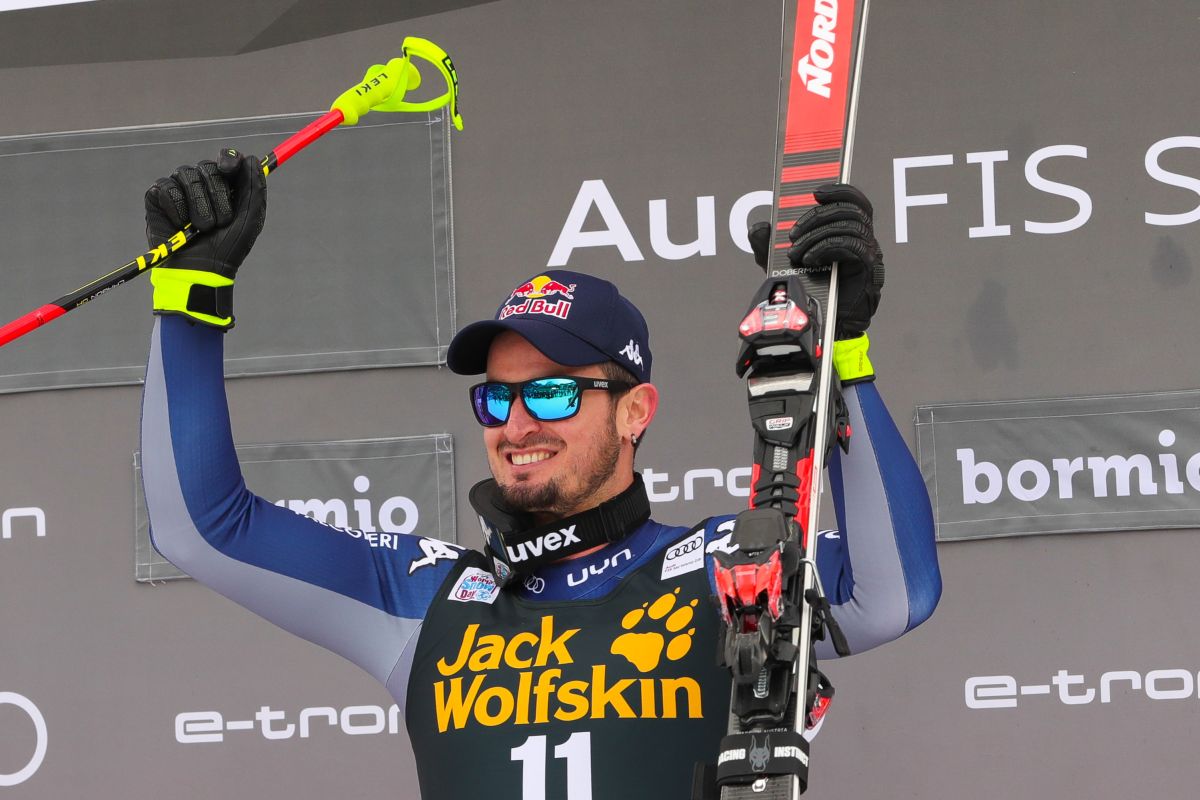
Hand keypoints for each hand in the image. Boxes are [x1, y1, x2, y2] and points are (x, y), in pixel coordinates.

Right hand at [144, 149, 265, 327]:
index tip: (228, 169)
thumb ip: (255, 188)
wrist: (201, 270)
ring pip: (187, 175)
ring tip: (202, 228)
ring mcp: (178, 189)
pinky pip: (167, 187)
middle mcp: (201, 183)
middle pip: (207, 166)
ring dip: (199, 205)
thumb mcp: (250, 219)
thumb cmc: (228, 248)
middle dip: (217, 194)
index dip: (228, 159)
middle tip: (220, 222)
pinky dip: (177, 208)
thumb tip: (250, 158)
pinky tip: (181, 225)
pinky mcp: (157, 197)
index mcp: (226, 186)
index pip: (227, 158)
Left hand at [748, 183, 883, 338]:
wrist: (824, 324)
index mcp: (850, 234)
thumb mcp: (782, 266)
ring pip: (849, 225)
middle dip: (816, 217)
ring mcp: (869, 253)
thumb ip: (769, 247)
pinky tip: (809, 260)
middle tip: (792, 233)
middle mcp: (865, 240)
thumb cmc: (810, 294)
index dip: (839, 191)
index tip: (814, 192)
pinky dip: (825, 247)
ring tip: (796, 252)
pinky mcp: (867, 268)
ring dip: (816, 234)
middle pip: (849, 210)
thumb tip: (758, 228)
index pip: (854, 202)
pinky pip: (850, 245)